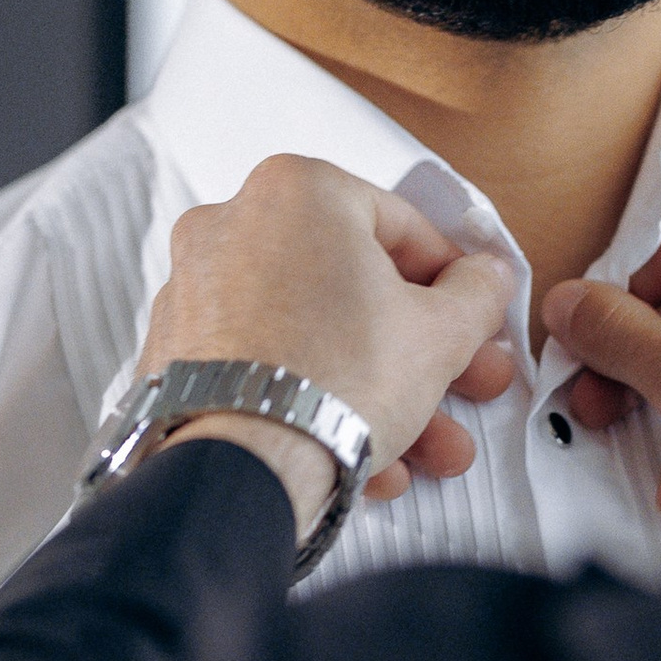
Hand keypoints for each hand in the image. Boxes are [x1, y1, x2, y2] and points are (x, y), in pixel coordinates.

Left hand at [141, 157, 518, 532]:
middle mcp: (232, 226)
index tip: (471, 313)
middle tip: (461, 382)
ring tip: (427, 445)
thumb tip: (484, 279)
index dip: (451, 279)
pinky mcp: (175, 353)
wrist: (242, 469)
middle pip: (353, 288)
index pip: (400, 224)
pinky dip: (314, 402)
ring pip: (311, 336)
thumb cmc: (332, 383)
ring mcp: (195, 291)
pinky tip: (361, 455)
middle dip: (420, 349)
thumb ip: (475, 293)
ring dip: (378, 390)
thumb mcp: (440, 333)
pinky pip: (265, 368)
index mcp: (297, 191)